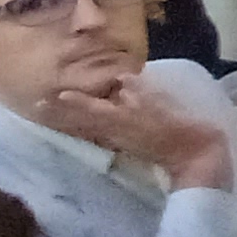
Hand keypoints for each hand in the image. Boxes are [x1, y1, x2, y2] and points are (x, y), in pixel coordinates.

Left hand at [43, 77, 230, 190]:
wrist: (197, 158)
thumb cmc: (183, 130)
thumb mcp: (165, 107)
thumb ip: (141, 93)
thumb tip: (121, 79)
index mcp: (124, 120)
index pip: (91, 109)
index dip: (73, 102)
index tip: (52, 96)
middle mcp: (117, 131)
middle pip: (85, 121)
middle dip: (63, 114)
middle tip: (39, 107)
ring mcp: (123, 140)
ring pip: (91, 129)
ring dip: (72, 122)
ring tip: (55, 115)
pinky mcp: (132, 145)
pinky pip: (103, 135)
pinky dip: (90, 129)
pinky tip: (87, 126)